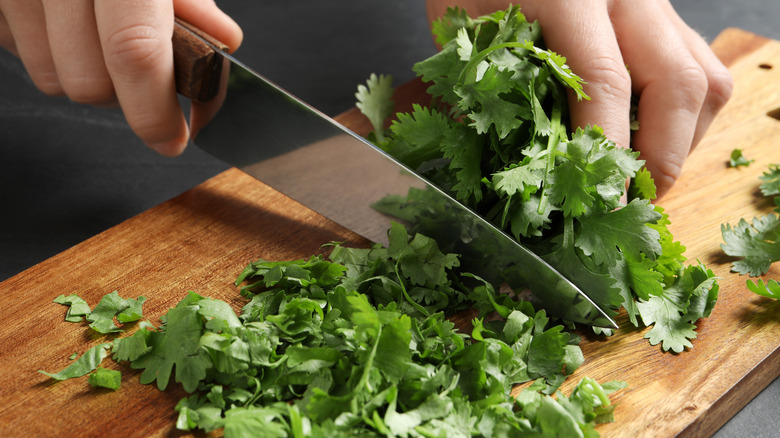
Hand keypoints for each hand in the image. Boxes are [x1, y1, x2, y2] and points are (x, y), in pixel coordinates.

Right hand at [0, 0, 241, 155]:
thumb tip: (219, 43)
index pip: (136, 54)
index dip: (155, 111)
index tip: (173, 137)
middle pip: (86, 82)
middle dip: (122, 91)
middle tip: (142, 70)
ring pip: (45, 73)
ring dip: (79, 68)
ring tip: (95, 29)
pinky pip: (10, 44)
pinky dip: (39, 42)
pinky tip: (58, 12)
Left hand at [426, 0, 732, 198]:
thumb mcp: (467, 34)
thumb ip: (488, 94)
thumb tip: (518, 171)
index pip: (605, 84)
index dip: (607, 153)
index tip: (599, 208)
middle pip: (679, 83)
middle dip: (660, 159)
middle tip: (629, 205)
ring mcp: (655, 4)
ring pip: (705, 80)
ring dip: (681, 144)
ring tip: (639, 181)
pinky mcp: (666, 17)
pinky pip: (703, 72)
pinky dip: (686, 121)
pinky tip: (650, 143)